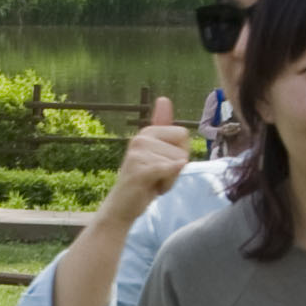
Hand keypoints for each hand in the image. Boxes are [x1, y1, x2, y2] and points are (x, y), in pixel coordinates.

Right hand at [103, 96, 198, 219]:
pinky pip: (168, 169)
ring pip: (177, 163)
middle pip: (182, 148)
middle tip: (157, 176)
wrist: (122, 207)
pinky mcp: (139, 168)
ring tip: (152, 183)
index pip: (183, 135)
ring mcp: (138, 152)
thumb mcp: (157, 153)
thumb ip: (162, 127)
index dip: (180, 154)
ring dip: (170, 179)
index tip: (163, 165)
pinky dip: (167, 182)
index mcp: (147, 132)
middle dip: (176, 168)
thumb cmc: (144, 182)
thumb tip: (164, 98)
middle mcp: (141, 138)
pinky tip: (153, 188)